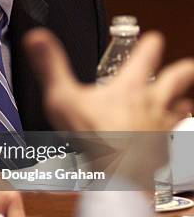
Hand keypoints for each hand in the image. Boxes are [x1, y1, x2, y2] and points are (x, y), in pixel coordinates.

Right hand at [25, 28, 193, 187]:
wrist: (119, 178)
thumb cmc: (94, 138)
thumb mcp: (62, 97)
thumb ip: (50, 66)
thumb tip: (37, 38)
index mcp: (130, 87)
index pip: (146, 54)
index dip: (150, 44)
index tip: (153, 38)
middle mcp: (152, 103)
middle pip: (178, 78)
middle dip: (184, 70)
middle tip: (188, 66)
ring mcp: (161, 127)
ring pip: (182, 110)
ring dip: (183, 104)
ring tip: (184, 103)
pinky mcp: (164, 151)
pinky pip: (173, 141)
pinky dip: (171, 139)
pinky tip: (166, 144)